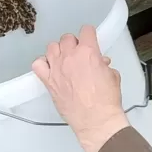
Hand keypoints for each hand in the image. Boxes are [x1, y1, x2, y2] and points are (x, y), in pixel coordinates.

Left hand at [32, 25, 129, 151]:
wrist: (96, 120)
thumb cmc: (106, 101)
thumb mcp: (113, 76)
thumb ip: (104, 66)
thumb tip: (100, 63)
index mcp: (88, 52)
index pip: (85, 30)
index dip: (89, 34)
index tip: (89, 38)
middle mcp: (70, 57)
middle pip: (67, 38)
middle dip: (74, 43)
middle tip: (79, 53)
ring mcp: (57, 69)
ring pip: (51, 47)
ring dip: (59, 51)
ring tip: (64, 59)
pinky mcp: (49, 82)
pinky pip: (38, 65)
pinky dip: (42, 63)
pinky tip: (50, 68)